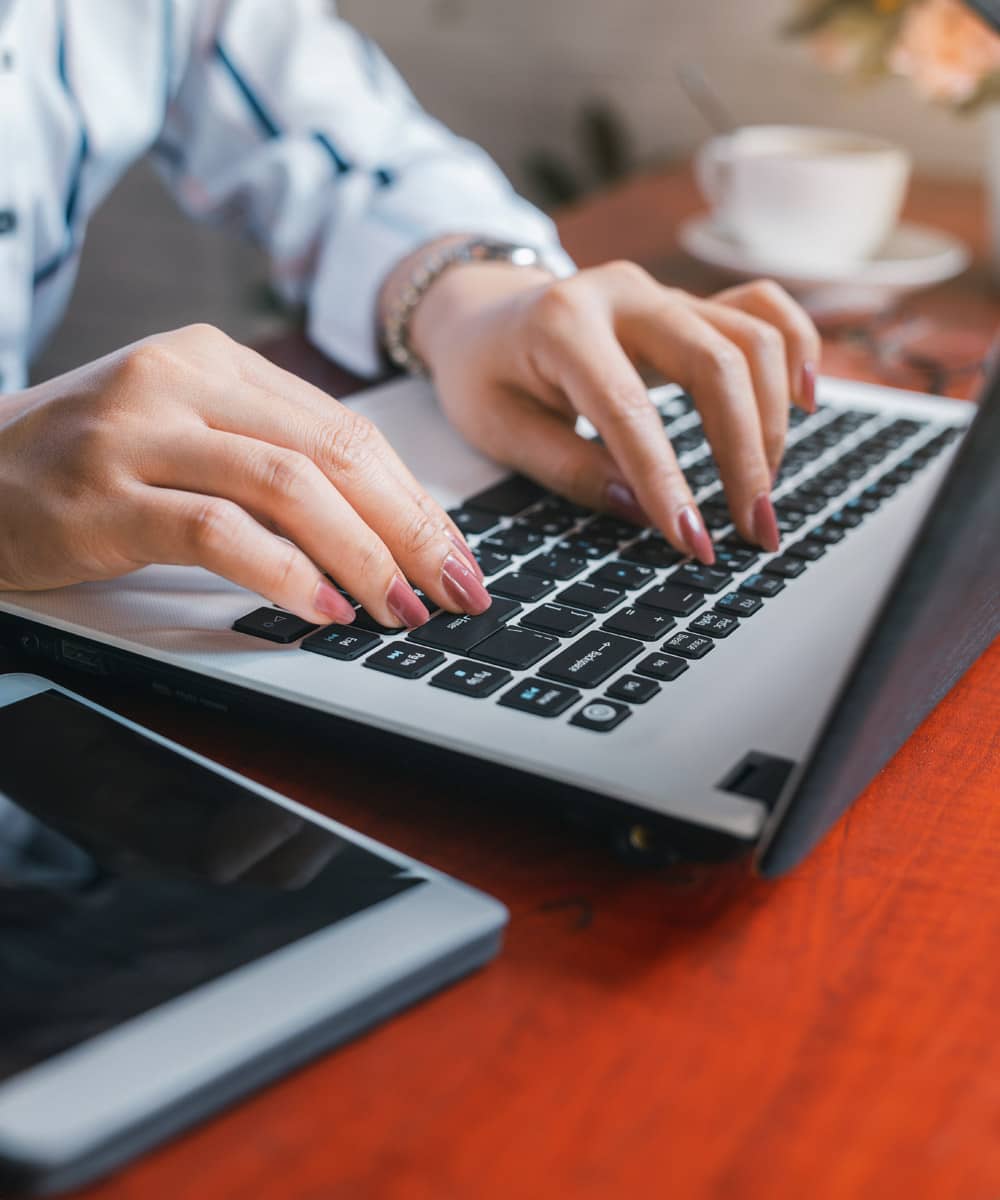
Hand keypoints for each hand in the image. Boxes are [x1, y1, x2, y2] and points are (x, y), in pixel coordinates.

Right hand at [0, 325, 488, 625]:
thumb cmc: (85, 465)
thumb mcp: (185, 434)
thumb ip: (270, 457)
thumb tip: (383, 525)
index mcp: (216, 359)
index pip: (346, 428)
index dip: (414, 499)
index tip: (457, 555)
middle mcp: (183, 379)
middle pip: (335, 451)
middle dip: (411, 528)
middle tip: (454, 588)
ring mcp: (139, 431)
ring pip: (290, 485)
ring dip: (363, 556)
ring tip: (401, 608)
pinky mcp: (104, 494)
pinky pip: (220, 530)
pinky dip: (285, 573)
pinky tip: (323, 609)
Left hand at [410, 259, 820, 560]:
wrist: (479, 315)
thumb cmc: (481, 375)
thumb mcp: (498, 430)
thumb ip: (570, 469)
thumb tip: (646, 510)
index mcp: (562, 325)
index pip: (629, 410)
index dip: (668, 482)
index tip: (695, 543)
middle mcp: (623, 295)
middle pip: (716, 362)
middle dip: (745, 455)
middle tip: (754, 531)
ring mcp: (662, 292)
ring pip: (752, 336)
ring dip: (772, 421)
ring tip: (762, 492)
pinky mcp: (687, 303)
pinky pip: (762, 307)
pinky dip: (795, 349)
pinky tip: (805, 402)